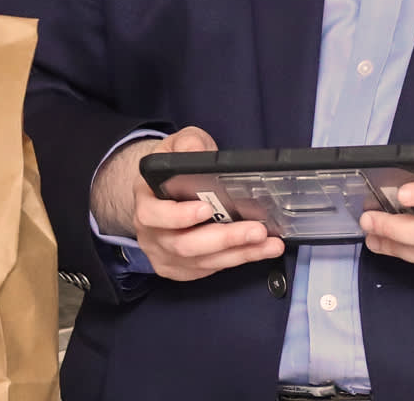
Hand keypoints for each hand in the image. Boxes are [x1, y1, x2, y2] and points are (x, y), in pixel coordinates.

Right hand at [91, 126, 284, 281]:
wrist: (162, 189)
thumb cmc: (173, 167)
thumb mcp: (177, 144)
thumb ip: (187, 144)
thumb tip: (195, 151)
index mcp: (145, 200)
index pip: (153, 215)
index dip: (179, 216)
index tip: (207, 209)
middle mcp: (151, 233)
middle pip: (184, 244)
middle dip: (224, 238)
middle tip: (256, 230)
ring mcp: (165, 254)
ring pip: (202, 261)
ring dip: (239, 253)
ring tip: (268, 242)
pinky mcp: (182, 268)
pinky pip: (210, 268)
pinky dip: (237, 259)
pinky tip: (260, 249)